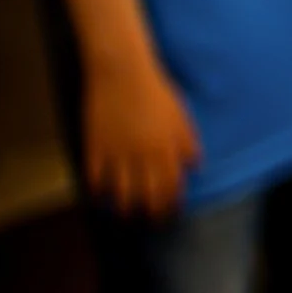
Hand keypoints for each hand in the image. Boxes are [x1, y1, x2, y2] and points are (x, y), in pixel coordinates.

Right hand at [84, 54, 200, 217]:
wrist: (122, 71)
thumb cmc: (157, 91)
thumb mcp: (181, 116)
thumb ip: (189, 143)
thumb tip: (196, 168)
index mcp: (168, 147)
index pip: (172, 188)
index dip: (172, 205)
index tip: (172, 213)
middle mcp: (143, 154)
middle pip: (147, 196)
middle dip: (151, 214)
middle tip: (151, 221)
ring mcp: (117, 152)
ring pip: (120, 194)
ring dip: (124, 208)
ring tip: (126, 213)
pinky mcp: (95, 146)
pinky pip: (95, 179)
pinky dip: (98, 191)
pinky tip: (102, 196)